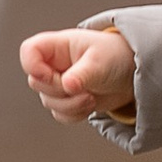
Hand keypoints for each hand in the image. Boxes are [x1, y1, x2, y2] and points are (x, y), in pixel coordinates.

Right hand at [21, 24, 136, 124]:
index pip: (29, 50)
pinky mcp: (67, 100)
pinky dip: (75, 115)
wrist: (133, 75)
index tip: (50, 76)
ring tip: (91, 97)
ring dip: (70, 105)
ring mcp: (59, 83)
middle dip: (60, 92)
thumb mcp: (100, 62)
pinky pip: (60, 115)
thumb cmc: (116, 56)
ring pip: (48, 102)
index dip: (32, 65)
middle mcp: (54, 64)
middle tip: (84, 89)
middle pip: (36, 82)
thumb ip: (82, 74)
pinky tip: (90, 105)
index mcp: (58, 46)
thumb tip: (67, 85)